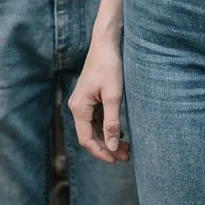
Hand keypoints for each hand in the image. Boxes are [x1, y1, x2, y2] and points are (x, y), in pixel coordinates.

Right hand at [68, 34, 129, 164]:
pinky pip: (97, 119)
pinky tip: (121, 132)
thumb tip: (111, 146)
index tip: (116, 160)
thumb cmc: (109, 66)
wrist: (106, 43)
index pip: (87, 139)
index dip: (101, 152)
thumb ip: (112, 122)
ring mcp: (83, 103)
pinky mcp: (90, 98)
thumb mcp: (114, 95)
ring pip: (94, 128)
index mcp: (79, 108)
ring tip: (126, 147)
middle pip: (90, 135)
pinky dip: (107, 128)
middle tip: (126, 156)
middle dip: (107, 147)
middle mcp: (77, 107)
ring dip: (108, 139)